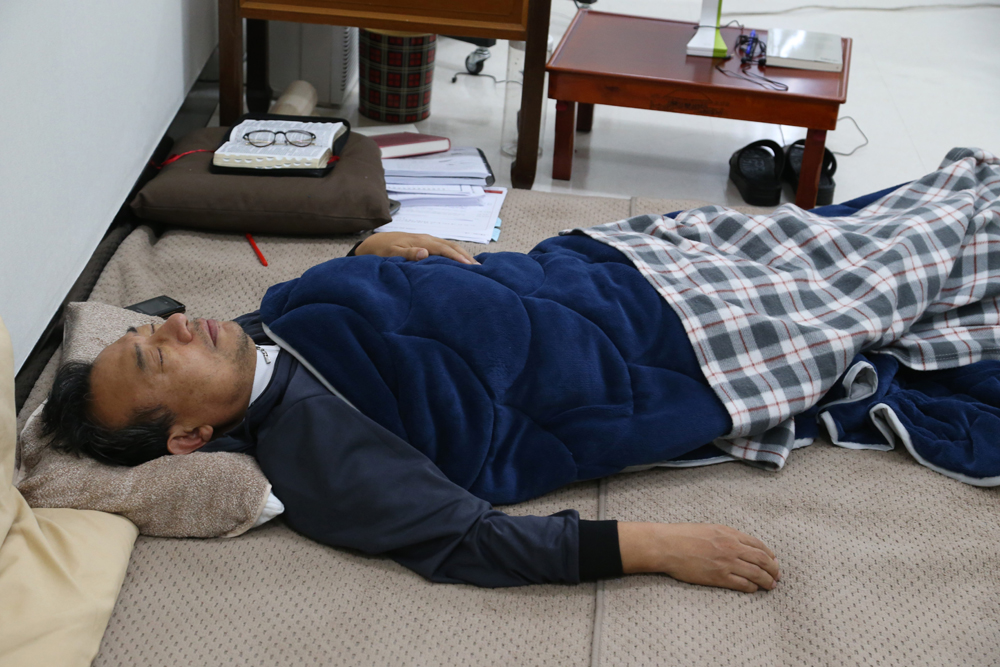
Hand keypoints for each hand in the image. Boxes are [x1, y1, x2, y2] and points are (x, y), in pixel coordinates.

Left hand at [355, 232, 478, 264]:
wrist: (372, 243)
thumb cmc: (380, 251)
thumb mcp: (391, 254)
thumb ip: (407, 254)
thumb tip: (425, 253)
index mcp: (421, 241)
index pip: (444, 249)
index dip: (457, 258)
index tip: (470, 267)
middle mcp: (426, 239)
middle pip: (451, 246)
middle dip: (466, 256)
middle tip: (480, 269)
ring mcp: (426, 241)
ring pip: (449, 246)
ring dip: (463, 255)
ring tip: (475, 266)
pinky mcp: (425, 244)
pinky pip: (444, 248)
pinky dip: (455, 254)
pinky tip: (460, 261)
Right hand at [618, 522, 779, 592]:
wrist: (667, 545)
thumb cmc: (683, 535)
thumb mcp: (708, 528)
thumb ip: (725, 536)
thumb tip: (738, 544)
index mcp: (729, 534)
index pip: (758, 544)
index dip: (769, 554)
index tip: (773, 560)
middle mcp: (731, 547)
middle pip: (762, 560)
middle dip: (773, 569)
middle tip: (777, 575)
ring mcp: (726, 563)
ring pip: (756, 573)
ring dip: (766, 581)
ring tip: (771, 585)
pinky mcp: (719, 577)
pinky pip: (742, 584)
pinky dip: (751, 587)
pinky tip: (753, 589)